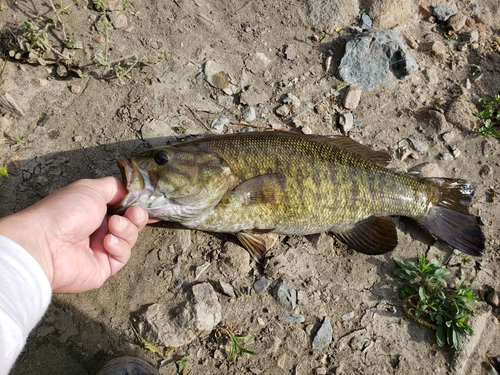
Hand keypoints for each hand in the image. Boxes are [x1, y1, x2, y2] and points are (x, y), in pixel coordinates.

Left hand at [0, 177, 148, 292]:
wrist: (45, 244)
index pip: (124, 207)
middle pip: (132, 223)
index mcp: (95, 209)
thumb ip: (114, 187)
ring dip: (126, 230)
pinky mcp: (104, 268)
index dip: (136, 205)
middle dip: (136, 217)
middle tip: (132, 213)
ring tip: (112, 226)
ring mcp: (102, 249)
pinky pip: (122, 256)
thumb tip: (129, 191)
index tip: (147, 202)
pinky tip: (106, 242)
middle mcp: (99, 229)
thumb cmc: (64, 212)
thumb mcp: (91, 188)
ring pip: (130, 239)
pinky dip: (118, 247)